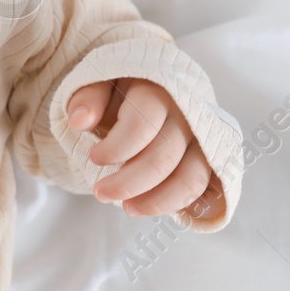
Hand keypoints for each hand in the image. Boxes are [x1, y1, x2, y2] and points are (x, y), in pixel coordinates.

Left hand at [66, 77, 222, 221]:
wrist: (156, 88)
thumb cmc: (124, 88)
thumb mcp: (101, 83)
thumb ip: (88, 98)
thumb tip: (79, 121)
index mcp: (157, 91)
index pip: (141, 126)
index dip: (115, 149)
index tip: (94, 157)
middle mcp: (186, 115)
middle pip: (163, 157)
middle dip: (128, 182)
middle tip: (101, 193)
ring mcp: (202, 139)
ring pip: (189, 178)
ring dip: (156, 201)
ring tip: (128, 208)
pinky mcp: (210, 159)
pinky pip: (201, 189)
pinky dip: (178, 203)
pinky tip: (151, 207)